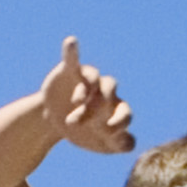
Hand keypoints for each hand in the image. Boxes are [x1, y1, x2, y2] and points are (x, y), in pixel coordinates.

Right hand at [39, 36, 137, 156]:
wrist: (58, 123)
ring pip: (94, 80)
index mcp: (117, 110)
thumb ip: (119, 144)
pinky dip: (72, 51)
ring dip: (86, 91)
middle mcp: (106, 92)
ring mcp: (90, 81)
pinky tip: (72, 42)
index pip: (125, 113)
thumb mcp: (102, 144)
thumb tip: (128, 143)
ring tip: (77, 102)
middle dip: (99, 108)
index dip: (119, 122)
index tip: (106, 134)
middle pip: (110, 94)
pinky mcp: (71, 72)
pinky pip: (72, 59)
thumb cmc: (85, 133)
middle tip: (84, 123)